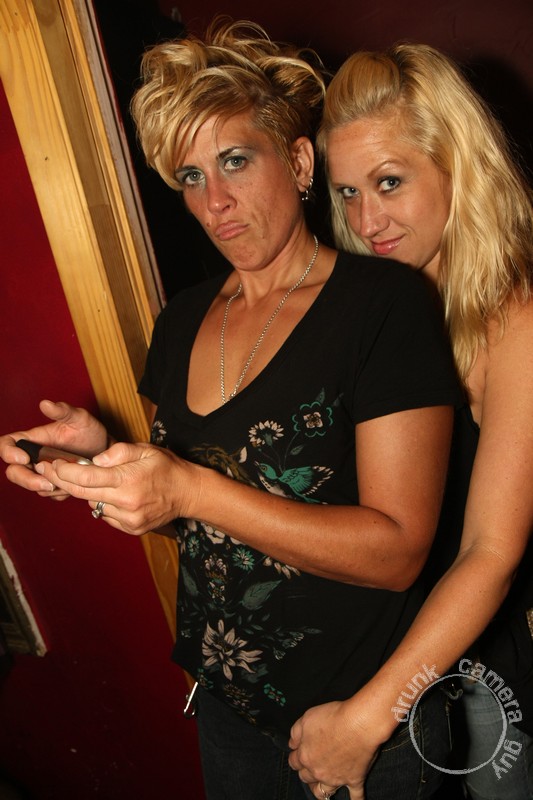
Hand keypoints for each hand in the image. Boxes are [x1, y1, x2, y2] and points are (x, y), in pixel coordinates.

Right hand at [0, 400, 106, 498]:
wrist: (106, 452)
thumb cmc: (89, 431)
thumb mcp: (80, 418)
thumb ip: (63, 411)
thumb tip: (45, 403)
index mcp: (34, 439)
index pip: (8, 444)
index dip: (8, 452)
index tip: (24, 458)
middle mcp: (33, 456)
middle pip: (14, 471)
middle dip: (26, 479)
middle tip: (47, 483)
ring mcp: (42, 472)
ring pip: (30, 485)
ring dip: (45, 487)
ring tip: (66, 482)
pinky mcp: (53, 484)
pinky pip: (47, 493)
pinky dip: (57, 493)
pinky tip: (71, 485)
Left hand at [34, 441, 199, 534]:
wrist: (188, 493)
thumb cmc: (166, 467)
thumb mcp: (144, 449)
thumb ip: (118, 452)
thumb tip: (94, 460)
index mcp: (127, 480)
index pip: (85, 477)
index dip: (63, 471)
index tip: (51, 464)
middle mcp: (126, 502)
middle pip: (82, 493)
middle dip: (63, 481)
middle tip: (49, 471)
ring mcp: (128, 519)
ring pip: (93, 505)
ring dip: (88, 492)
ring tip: (98, 481)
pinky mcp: (130, 529)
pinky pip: (106, 516)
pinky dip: (104, 504)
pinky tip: (115, 495)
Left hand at [288, 694, 393, 799]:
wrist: (358, 724)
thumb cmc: (333, 718)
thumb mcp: (307, 718)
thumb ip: (296, 732)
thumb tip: (291, 743)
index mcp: (305, 755)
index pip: (294, 761)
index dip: (296, 757)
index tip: (297, 753)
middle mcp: (318, 771)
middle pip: (306, 777)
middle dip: (306, 772)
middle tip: (309, 766)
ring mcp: (336, 778)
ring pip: (323, 792)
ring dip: (320, 790)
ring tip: (320, 786)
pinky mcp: (354, 780)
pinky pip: (355, 796)